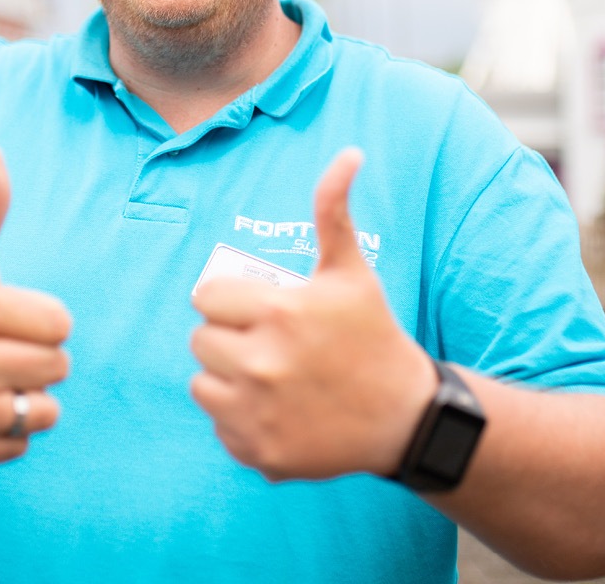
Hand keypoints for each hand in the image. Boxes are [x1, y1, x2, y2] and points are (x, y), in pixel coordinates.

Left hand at [190, 148, 435, 480]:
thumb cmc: (372, 334)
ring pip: (202, 385)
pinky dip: (239, 421)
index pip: (205, 298)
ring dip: (225, 379)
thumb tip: (349, 152)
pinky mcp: (260, 453)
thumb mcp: (351, 270)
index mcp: (278, 312)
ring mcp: (259, 412)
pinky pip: (220, 428)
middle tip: (262, 341)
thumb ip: (333, 210)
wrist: (404, 416)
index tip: (252, 307)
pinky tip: (275, 410)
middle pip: (200, 341)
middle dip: (225, 337)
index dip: (227, 300)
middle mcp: (262, 363)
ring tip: (265, 374)